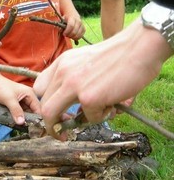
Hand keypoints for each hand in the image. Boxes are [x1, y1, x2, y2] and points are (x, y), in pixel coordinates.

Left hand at [0, 75, 40, 125]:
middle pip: (33, 114)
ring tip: (23, 130)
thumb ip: (16, 110)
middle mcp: (28, 99)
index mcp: (30, 94)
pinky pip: (18, 116)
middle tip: (29, 132)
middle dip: (31, 122)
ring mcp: (21, 104)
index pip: (39, 109)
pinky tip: (16, 126)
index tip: (37, 129)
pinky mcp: (15, 108)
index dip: (39, 119)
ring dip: (23, 122)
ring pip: (26, 116)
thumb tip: (22, 123)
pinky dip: (17, 121)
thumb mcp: (9, 99)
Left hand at [33, 19, 171, 137]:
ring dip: (64, 127)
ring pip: (51, 114)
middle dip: (51, 123)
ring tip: (88, 120)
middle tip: (63, 131)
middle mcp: (63, 72)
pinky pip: (88, 117)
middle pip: (43, 105)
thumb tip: (77, 108)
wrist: (139, 47)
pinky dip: (101, 116)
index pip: (39, 87)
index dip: (45, 104)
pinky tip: (113, 104)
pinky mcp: (89, 98)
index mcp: (62, 62)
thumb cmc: (119, 55)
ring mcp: (73, 85)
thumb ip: (76, 79)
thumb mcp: (86, 61)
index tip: (56, 114)